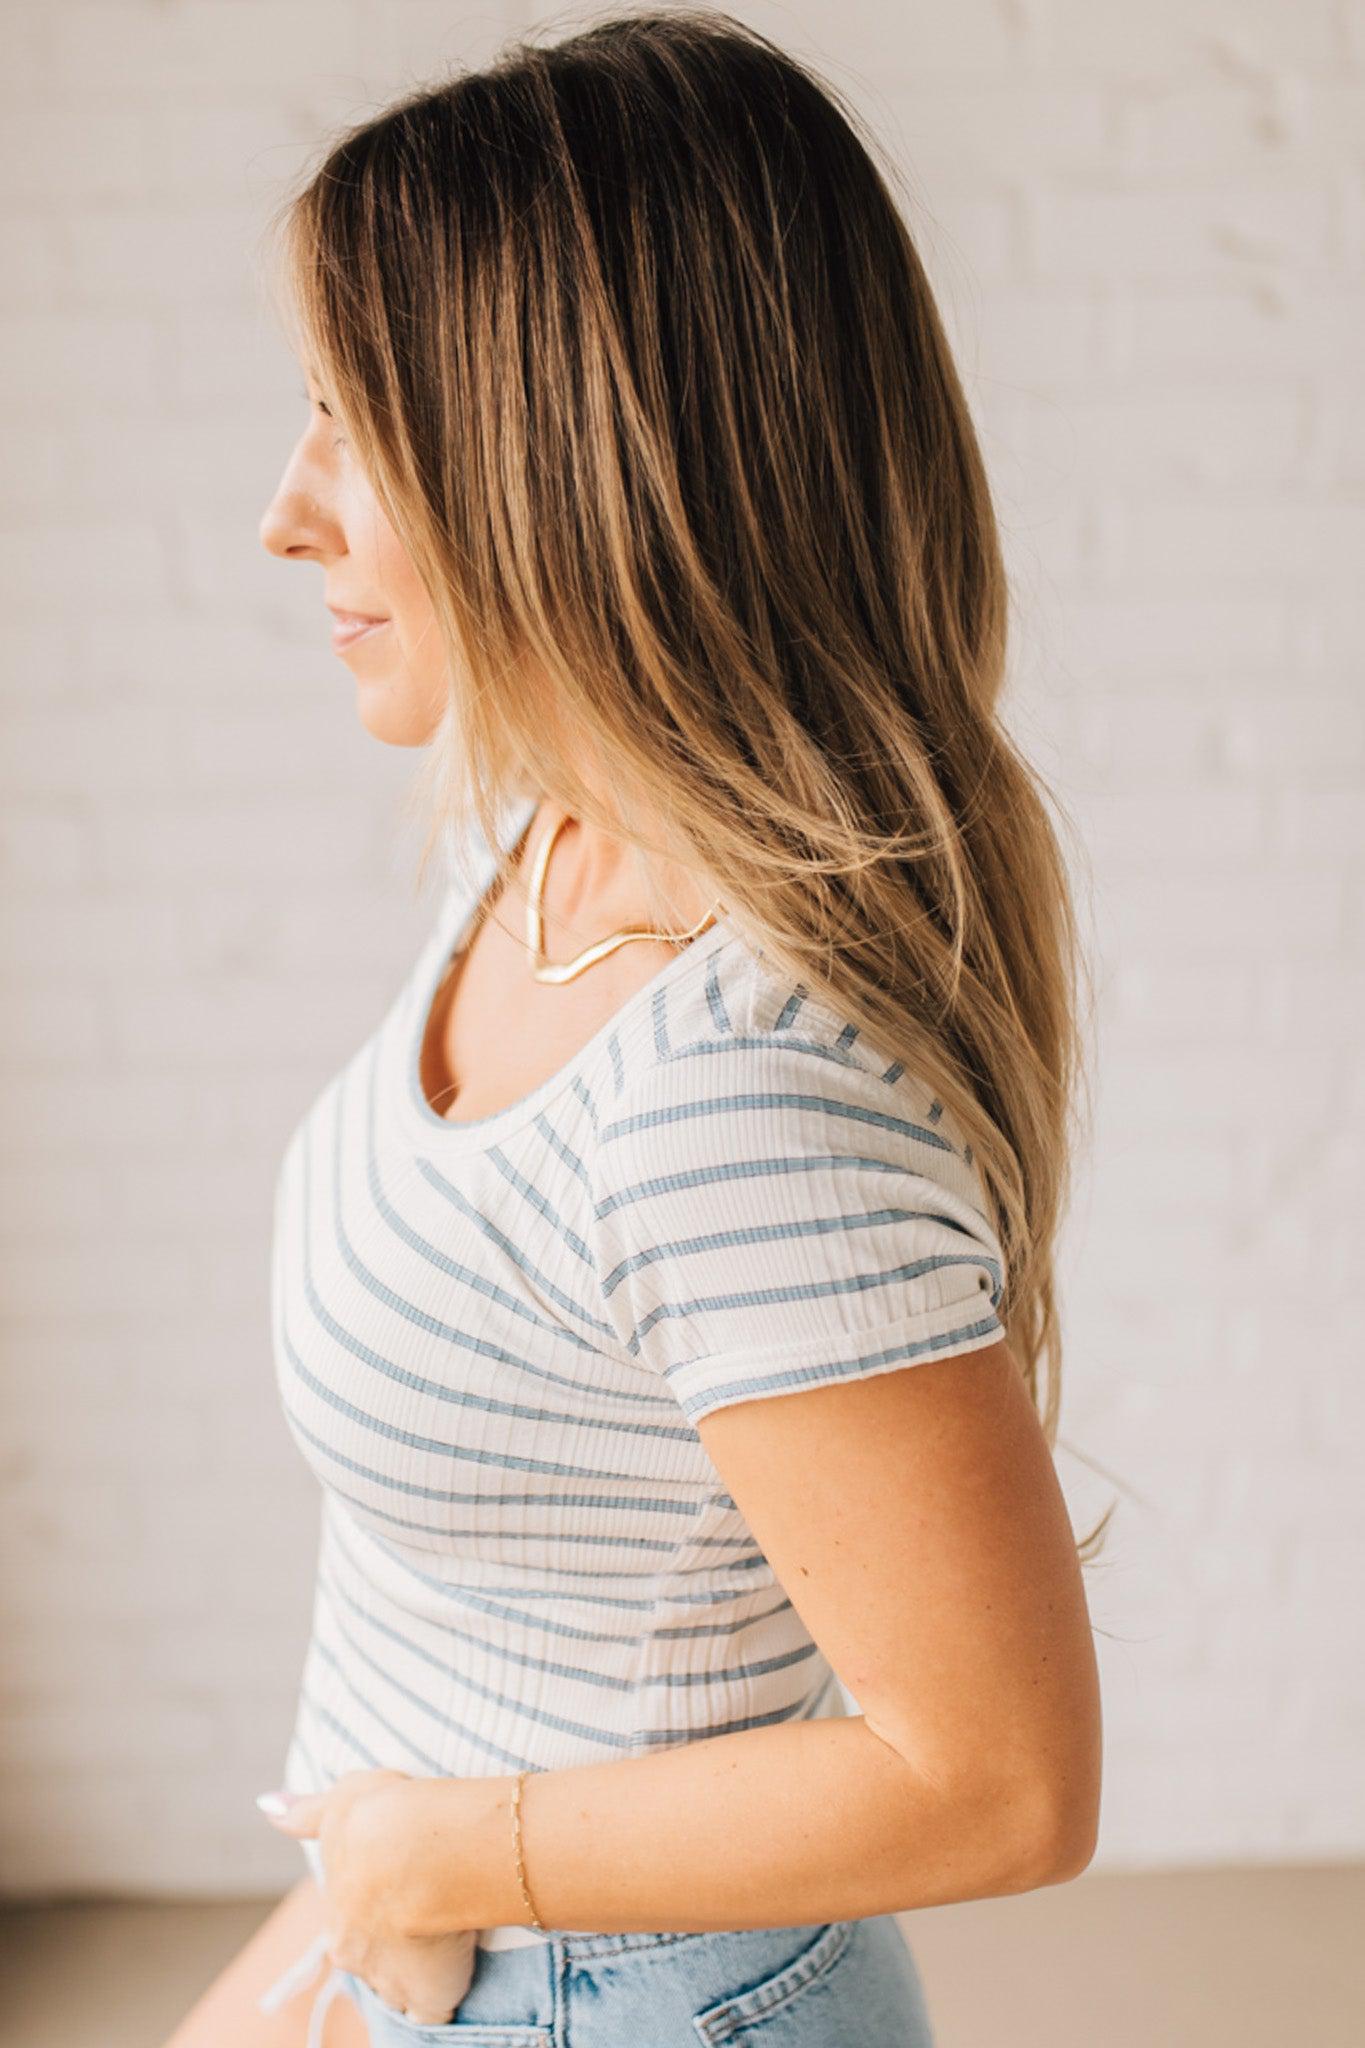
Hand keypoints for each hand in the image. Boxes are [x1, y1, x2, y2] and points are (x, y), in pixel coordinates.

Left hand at [257, 1768, 478, 2025]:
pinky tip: (450, 1979)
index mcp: (336, 1913)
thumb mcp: (342, 1802)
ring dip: (413, 1969)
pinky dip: (438, 1999)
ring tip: (440, 1944)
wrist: (417, 1846)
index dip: (374, 1907)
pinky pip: (431, 2008)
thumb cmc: (381, 1816)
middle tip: (422, 1912)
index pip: (350, 1921)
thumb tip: (269, 1808)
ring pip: (396, 1982)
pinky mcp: (430, 1994)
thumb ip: (310, 1814)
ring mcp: (391, 1977)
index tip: (393, 1892)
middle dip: (388, 1943)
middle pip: (369, 1956)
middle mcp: (354, 1951)